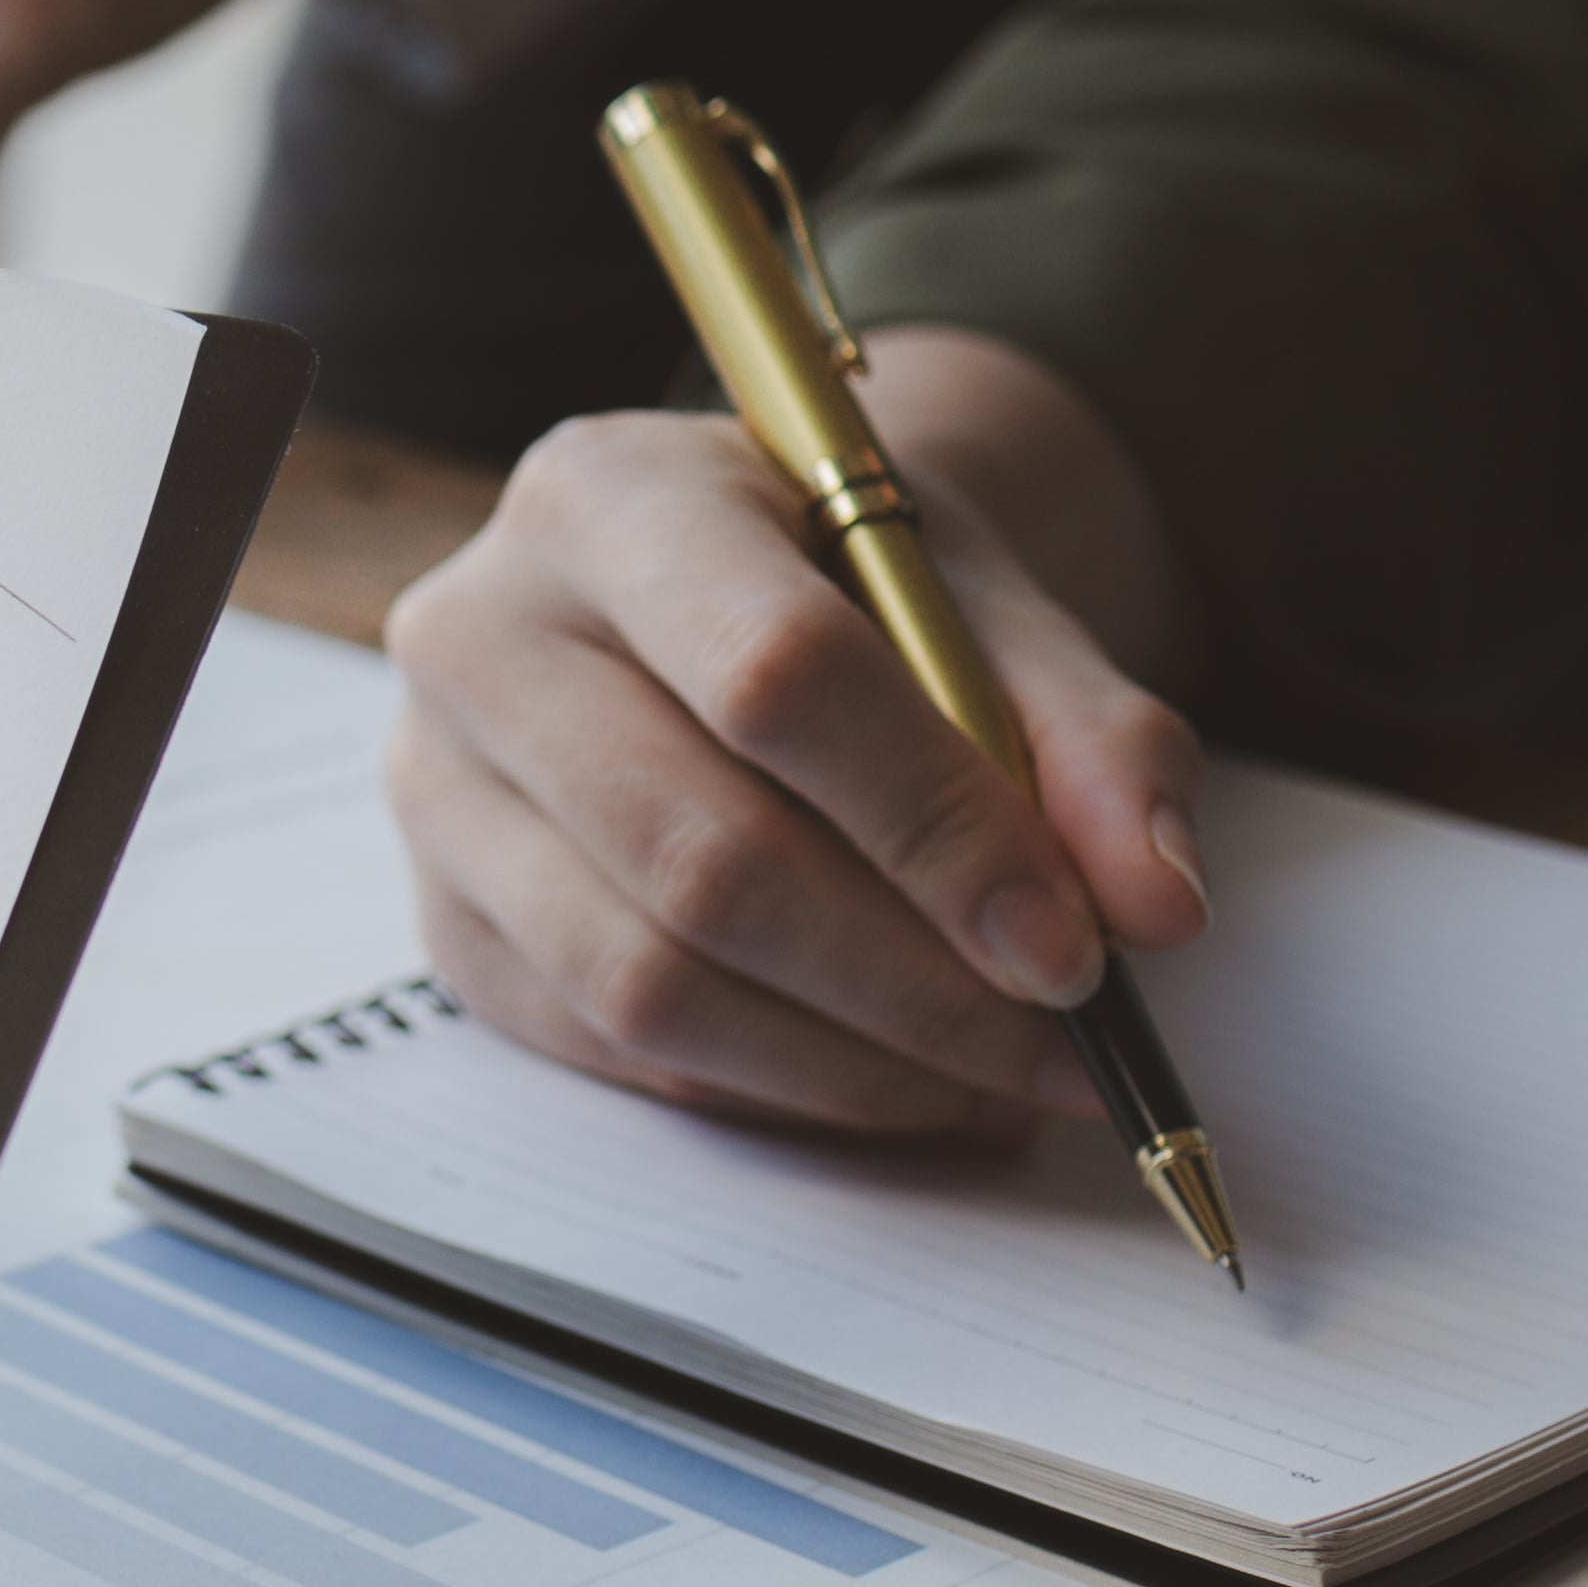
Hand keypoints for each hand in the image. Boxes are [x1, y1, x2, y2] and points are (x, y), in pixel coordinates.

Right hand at [387, 331, 1212, 1133]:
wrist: (708, 584)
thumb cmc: (845, 586)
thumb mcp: (985, 603)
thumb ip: (1093, 736)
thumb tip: (1152, 908)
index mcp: (613, 498)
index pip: (777, 678)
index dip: (937, 828)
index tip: (1074, 947)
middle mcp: (480, 634)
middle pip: (702, 855)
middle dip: (912, 983)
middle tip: (1059, 1047)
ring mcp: (434, 788)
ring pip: (644, 978)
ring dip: (852, 1062)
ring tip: (996, 1080)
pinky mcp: (442, 917)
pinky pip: (609, 1046)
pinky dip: (772, 1088)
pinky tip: (889, 1077)